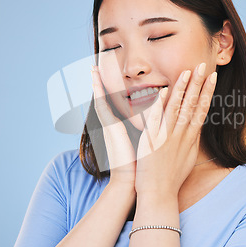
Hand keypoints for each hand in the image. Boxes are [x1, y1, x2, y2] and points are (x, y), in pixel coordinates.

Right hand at [91, 65, 135, 189]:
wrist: (131, 179)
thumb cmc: (140, 164)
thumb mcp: (143, 141)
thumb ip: (145, 129)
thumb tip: (154, 121)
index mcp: (119, 127)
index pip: (113, 103)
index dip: (109, 89)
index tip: (106, 76)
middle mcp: (112, 124)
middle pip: (104, 98)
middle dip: (98, 82)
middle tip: (93, 67)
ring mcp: (109, 126)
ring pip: (101, 99)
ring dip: (96, 84)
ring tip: (92, 68)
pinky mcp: (110, 128)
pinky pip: (102, 106)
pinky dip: (98, 94)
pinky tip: (96, 82)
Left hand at [135, 62, 216, 197]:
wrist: (159, 194)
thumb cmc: (171, 178)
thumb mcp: (187, 158)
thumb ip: (190, 141)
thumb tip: (195, 129)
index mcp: (190, 139)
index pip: (201, 110)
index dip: (207, 92)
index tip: (212, 76)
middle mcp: (182, 135)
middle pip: (192, 105)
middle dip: (199, 84)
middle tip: (203, 65)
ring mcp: (168, 138)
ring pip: (177, 109)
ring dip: (182, 89)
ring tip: (187, 72)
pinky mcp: (153, 142)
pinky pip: (157, 120)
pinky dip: (161, 106)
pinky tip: (164, 92)